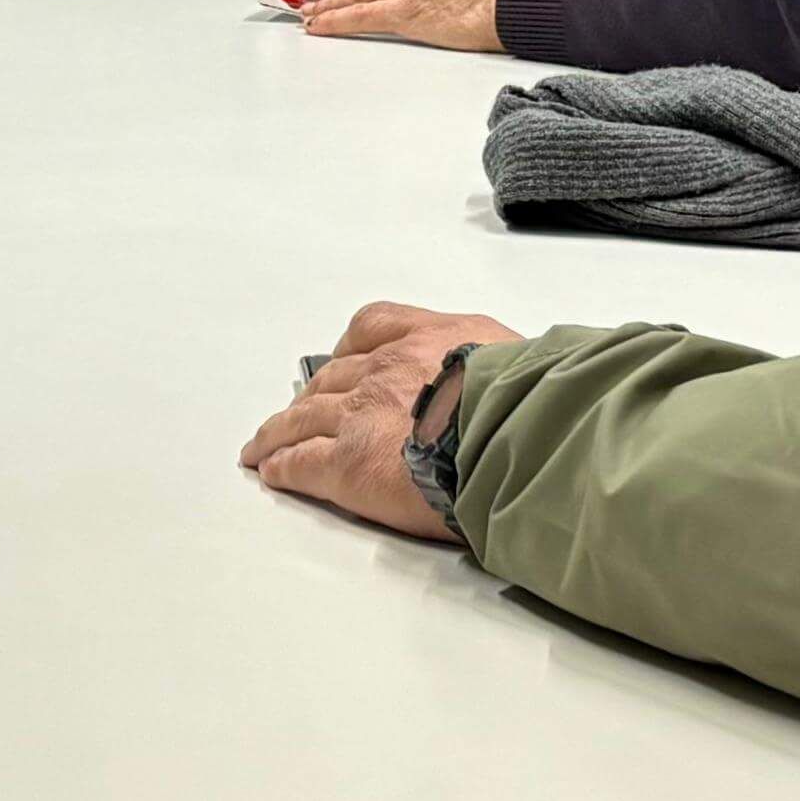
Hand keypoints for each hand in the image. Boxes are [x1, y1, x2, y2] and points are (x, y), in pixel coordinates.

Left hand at [239, 300, 527, 540]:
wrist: (516, 433)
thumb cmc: (535, 406)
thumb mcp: (527, 361)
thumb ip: (504, 366)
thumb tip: (520, 381)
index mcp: (432, 339)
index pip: (375, 328)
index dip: (353, 347)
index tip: (342, 357)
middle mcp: (387, 369)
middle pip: (333, 377)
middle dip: (312, 394)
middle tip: (297, 409)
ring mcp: (360, 415)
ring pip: (304, 416)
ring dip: (280, 430)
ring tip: (264, 444)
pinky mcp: (348, 464)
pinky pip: (301, 461)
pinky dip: (281, 465)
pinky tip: (272, 471)